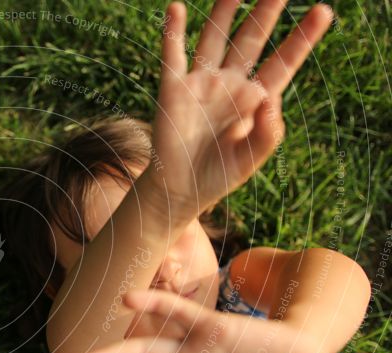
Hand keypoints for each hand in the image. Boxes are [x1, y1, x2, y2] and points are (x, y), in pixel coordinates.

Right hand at [141, 0, 332, 221]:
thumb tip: (270, 97)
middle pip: (252, 39)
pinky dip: (173, 32)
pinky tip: (177, 7)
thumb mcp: (251, 160)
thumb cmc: (218, 176)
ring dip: (225, 11)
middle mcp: (230, 84)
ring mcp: (201, 84)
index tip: (323, 12)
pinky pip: (173, 55)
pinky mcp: (173, 90)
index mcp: (255, 100)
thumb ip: (267, 133)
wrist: (179, 190)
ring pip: (215, 38)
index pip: (284, 63)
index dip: (302, 39)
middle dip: (267, 11)